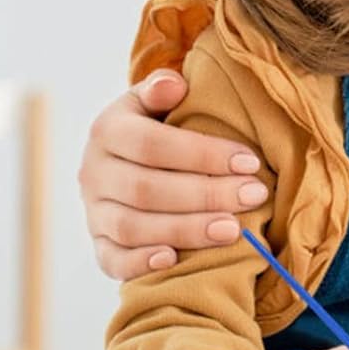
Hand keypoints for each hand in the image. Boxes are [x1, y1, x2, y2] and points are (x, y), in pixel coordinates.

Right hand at [81, 69, 268, 279]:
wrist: (129, 157)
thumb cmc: (161, 125)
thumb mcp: (157, 100)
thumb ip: (163, 89)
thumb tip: (174, 86)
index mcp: (108, 130)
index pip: (152, 144)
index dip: (202, 154)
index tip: (250, 161)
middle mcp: (94, 172)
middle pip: (146, 189)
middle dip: (206, 194)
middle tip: (254, 195)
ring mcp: (94, 211)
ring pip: (132, 227)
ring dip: (185, 230)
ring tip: (232, 230)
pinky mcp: (99, 243)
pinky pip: (112, 260)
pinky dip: (140, 263)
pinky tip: (174, 260)